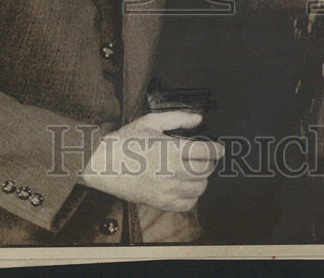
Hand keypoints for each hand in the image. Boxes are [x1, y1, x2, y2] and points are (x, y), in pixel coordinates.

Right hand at [80, 111, 223, 213]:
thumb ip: (178, 118)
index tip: (219, 148)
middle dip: (209, 162)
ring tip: (194, 170)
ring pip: (200, 187)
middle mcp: (174, 172)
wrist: (103, 166)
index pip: (208, 151)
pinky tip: (185, 186)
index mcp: (173, 150)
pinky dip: (192, 196)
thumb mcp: (151, 122)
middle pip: (206, 169)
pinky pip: (188, 204)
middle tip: (204, 156)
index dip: (218, 149)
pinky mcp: (161, 203)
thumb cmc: (126, 141)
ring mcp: (168, 190)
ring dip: (201, 178)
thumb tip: (199, 118)